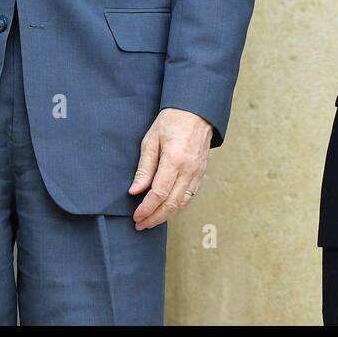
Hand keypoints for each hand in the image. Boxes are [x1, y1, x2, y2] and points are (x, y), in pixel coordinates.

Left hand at [129, 108, 212, 229]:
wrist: (196, 111)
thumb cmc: (171, 121)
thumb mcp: (151, 140)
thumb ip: (144, 168)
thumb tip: (135, 191)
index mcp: (175, 160)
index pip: (159, 193)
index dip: (146, 208)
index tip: (136, 217)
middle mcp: (189, 169)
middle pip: (172, 204)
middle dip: (154, 218)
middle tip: (140, 225)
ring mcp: (198, 173)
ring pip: (182, 203)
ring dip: (166, 215)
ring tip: (151, 221)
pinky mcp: (202, 173)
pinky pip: (190, 196)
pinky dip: (178, 207)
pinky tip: (167, 210)